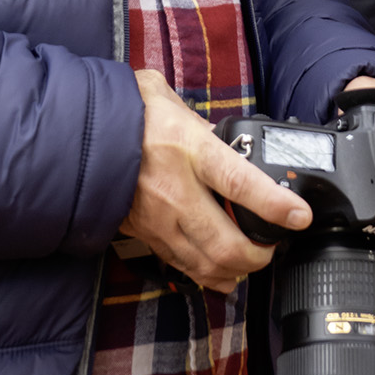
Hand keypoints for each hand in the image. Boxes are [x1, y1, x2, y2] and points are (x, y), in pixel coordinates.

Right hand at [121, 70, 311, 293]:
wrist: (75, 135)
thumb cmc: (127, 111)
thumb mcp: (167, 98)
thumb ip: (201, 121)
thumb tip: (224, 135)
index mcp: (188, 148)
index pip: (239, 183)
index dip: (273, 204)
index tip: (299, 215)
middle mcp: (175, 190)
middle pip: (226, 242)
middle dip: (259, 255)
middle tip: (274, 247)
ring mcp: (158, 218)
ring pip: (206, 263)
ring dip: (237, 270)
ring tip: (254, 261)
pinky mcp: (144, 234)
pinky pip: (182, 266)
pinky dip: (209, 276)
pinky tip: (225, 275)